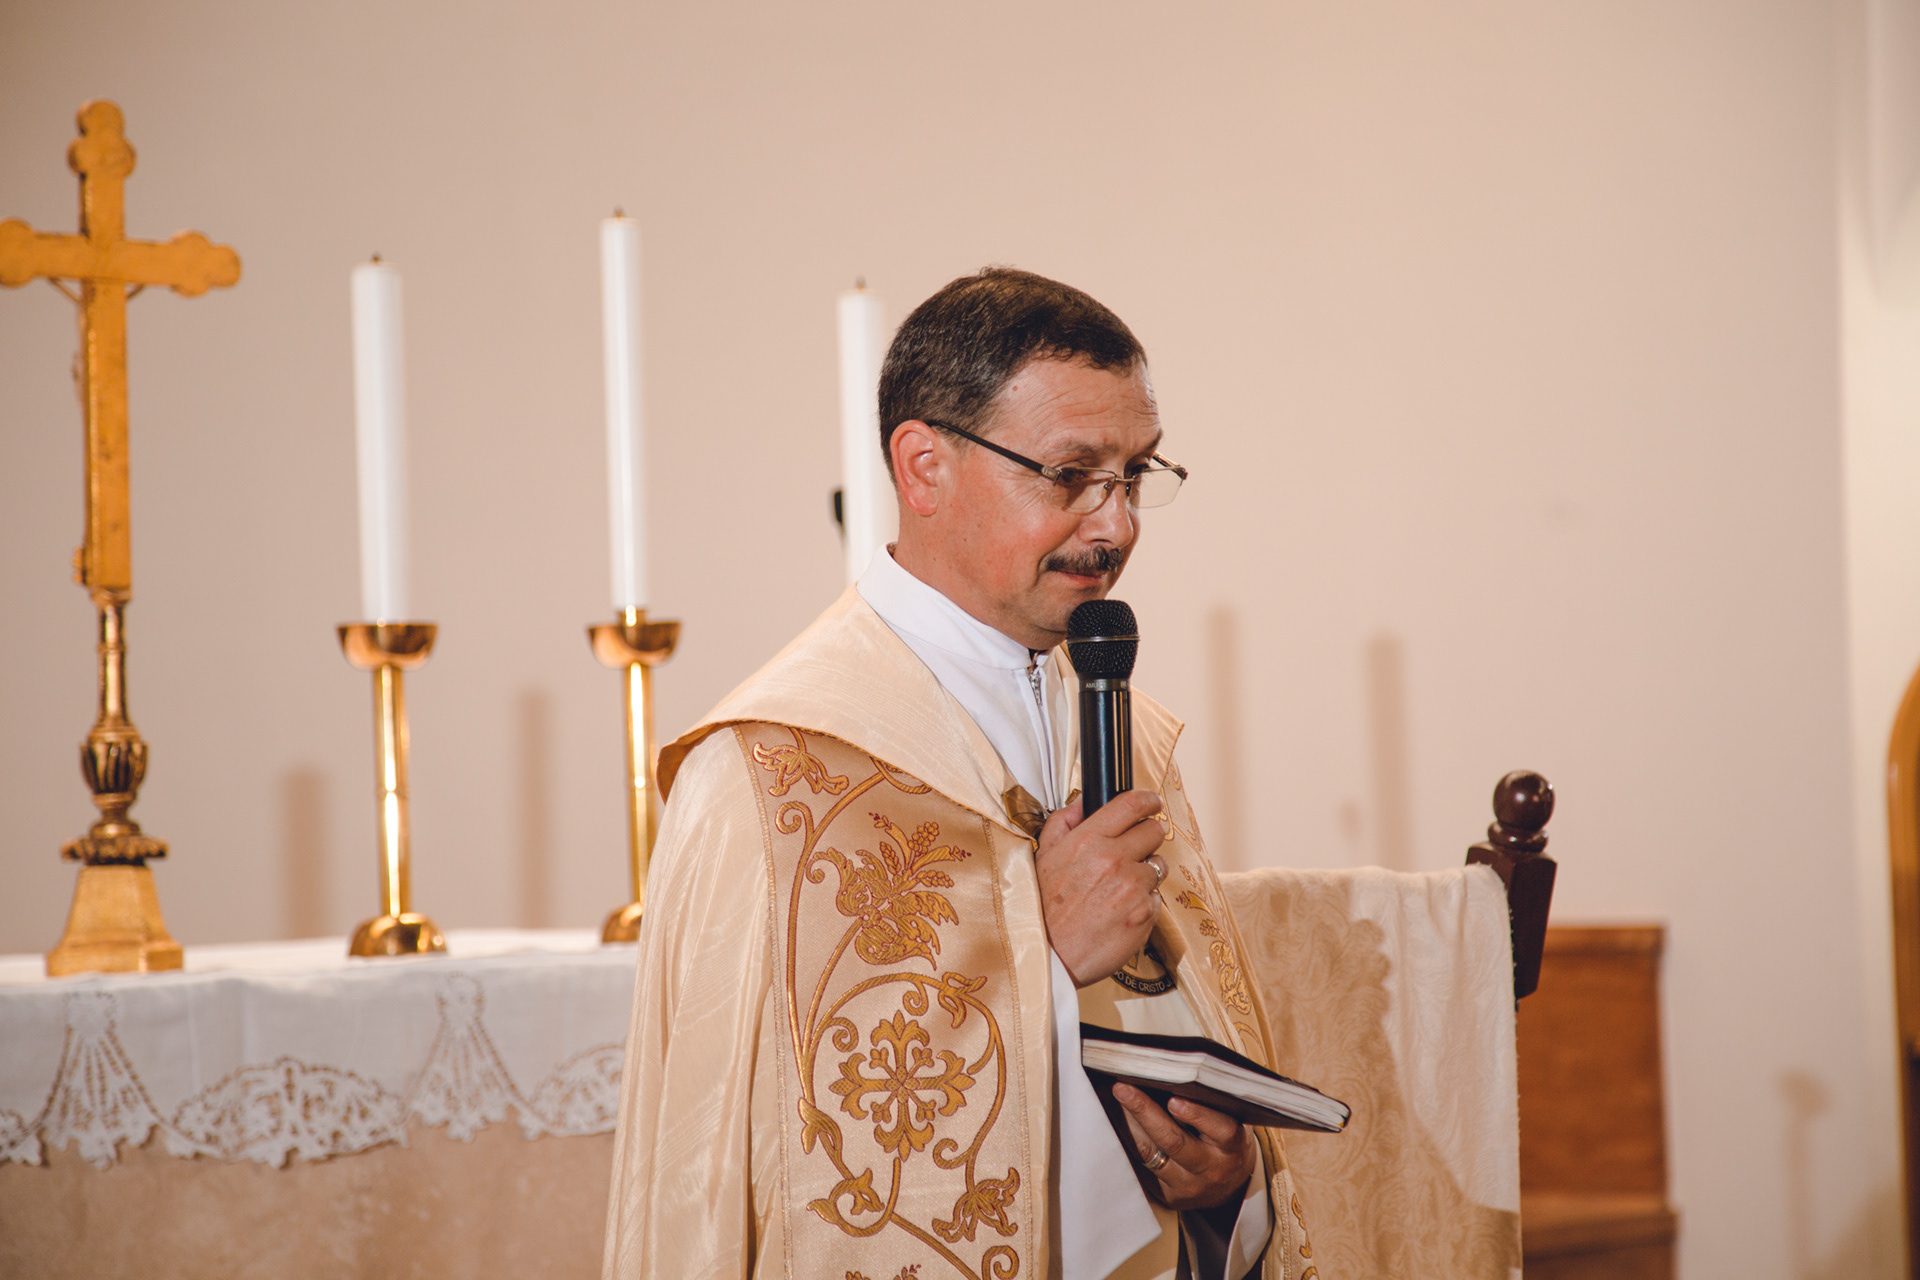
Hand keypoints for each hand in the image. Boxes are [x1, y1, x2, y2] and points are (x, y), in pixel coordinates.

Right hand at [1034, 790, 1165, 985]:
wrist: (1049, 958)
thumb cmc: (1042, 909)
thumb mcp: (1043, 856)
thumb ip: (1064, 822)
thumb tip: (1084, 802)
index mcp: (1089, 841)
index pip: (1131, 804)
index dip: (1147, 800)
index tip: (1151, 802)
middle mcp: (1115, 860)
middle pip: (1154, 831)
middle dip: (1146, 837)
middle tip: (1133, 850)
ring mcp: (1133, 888)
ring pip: (1158, 865)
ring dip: (1145, 871)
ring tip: (1120, 888)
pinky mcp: (1145, 915)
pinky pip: (1156, 898)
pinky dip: (1143, 902)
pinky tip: (1120, 911)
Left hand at [1111, 1083, 1255, 1211]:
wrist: (1229, 1187)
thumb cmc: (1225, 1141)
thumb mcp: (1230, 1123)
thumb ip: (1210, 1104)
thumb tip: (1171, 1073)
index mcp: (1233, 1147)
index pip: (1221, 1129)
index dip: (1197, 1115)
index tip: (1173, 1099)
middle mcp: (1211, 1169)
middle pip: (1175, 1141)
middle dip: (1145, 1112)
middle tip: (1123, 1088)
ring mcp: (1188, 1185)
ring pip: (1151, 1154)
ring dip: (1128, 1124)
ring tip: (1113, 1099)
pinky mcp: (1168, 1194)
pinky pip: (1141, 1165)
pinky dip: (1127, 1139)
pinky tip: (1115, 1120)